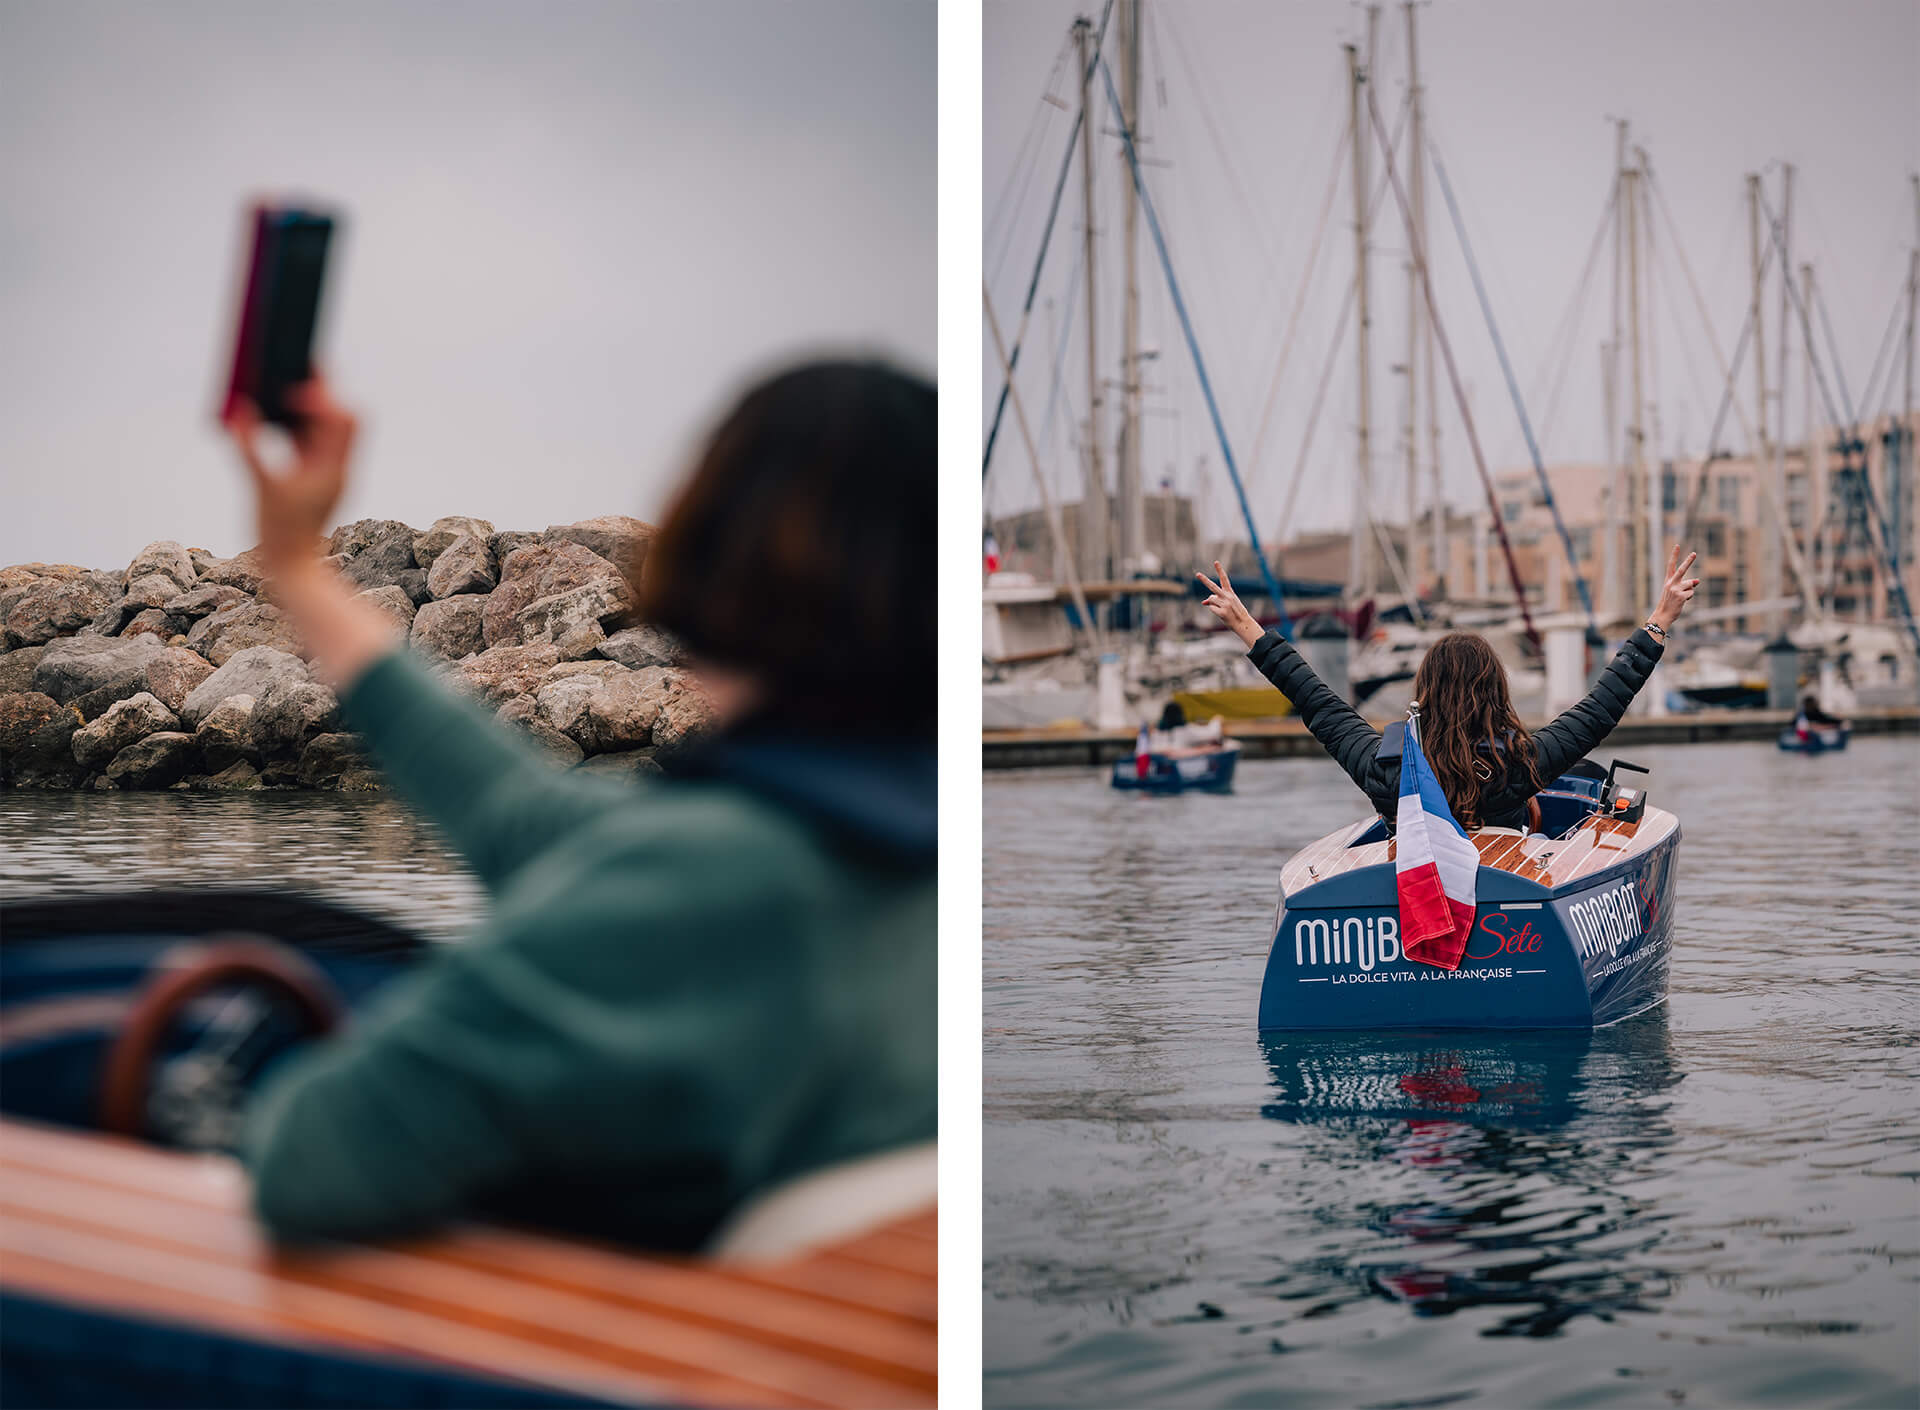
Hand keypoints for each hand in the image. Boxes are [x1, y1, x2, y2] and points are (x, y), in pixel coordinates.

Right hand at [224, 378, 358, 570]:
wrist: (294, 571)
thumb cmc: (282, 535)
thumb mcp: (262, 488)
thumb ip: (249, 448)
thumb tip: (237, 409)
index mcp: (333, 467)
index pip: (344, 418)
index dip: (323, 396)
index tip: (293, 389)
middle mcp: (337, 467)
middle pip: (344, 417)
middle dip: (324, 392)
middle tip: (299, 367)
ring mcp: (328, 473)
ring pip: (330, 429)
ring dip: (311, 407)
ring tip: (284, 385)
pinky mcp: (315, 480)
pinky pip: (313, 443)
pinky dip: (299, 426)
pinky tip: (275, 418)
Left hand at [1196, 561, 1262, 647]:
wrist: (1243, 623)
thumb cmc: (1234, 613)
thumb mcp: (1227, 603)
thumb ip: (1216, 600)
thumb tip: (1203, 602)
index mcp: (1230, 592)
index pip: (1224, 579)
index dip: (1220, 570)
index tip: (1216, 562)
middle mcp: (1227, 596)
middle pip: (1213, 587)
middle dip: (1204, 580)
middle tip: (1197, 574)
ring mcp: (1226, 604)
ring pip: (1211, 600)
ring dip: (1213, 604)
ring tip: (1222, 609)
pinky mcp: (1223, 612)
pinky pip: (1211, 608)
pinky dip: (1214, 611)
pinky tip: (1221, 614)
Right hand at [1649, 544, 1698, 632]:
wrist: (1663, 615)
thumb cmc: (1670, 603)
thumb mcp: (1676, 592)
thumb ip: (1686, 585)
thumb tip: (1697, 581)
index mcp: (1668, 580)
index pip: (1671, 565)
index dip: (1674, 555)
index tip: (1677, 545)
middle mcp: (1671, 583)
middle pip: (1682, 569)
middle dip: (1688, 561)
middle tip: (1694, 553)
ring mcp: (1675, 589)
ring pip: (1691, 584)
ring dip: (1689, 591)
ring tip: (1681, 598)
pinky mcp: (1680, 596)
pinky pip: (1691, 593)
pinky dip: (1689, 597)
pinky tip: (1682, 602)